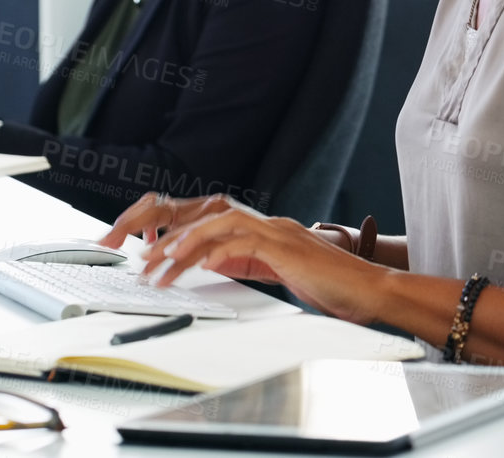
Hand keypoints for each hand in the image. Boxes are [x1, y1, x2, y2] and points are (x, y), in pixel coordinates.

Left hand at [99, 193, 379, 320]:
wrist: (367, 290)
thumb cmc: (329, 284)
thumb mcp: (275, 271)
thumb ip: (245, 261)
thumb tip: (209, 262)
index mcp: (262, 229)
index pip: (208, 218)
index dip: (173, 228)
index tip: (145, 248)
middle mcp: (266, 223)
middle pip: (206, 213)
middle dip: (167, 231)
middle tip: (136, 255)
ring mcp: (277, 231)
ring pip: (219, 223)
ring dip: (184, 244)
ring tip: (159, 265)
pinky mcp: (286, 247)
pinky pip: (245, 243)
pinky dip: (218, 252)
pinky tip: (199, 266)